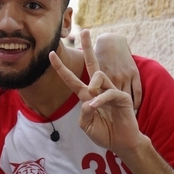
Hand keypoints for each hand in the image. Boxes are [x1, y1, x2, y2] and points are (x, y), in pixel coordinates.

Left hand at [50, 30, 144, 155]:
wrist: (121, 142)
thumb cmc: (105, 133)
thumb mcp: (86, 125)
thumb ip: (83, 113)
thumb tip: (88, 101)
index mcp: (87, 95)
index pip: (72, 79)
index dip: (61, 67)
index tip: (51, 54)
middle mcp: (98, 89)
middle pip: (92, 64)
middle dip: (88, 47)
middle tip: (86, 31)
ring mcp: (110, 91)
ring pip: (98, 76)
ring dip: (91, 88)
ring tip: (92, 105)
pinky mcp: (121, 96)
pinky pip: (108, 92)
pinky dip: (100, 100)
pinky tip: (96, 107)